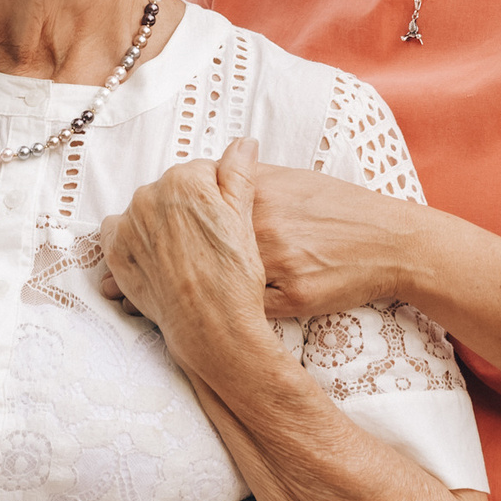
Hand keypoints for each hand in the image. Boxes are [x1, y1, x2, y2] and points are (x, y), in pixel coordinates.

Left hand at [99, 138, 276, 375]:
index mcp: (186, 180)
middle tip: (205, 242)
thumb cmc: (234, 275)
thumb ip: (238, 173)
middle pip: (171, 192)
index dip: (216, 198)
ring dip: (160, 225)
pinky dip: (134, 241)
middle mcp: (150, 195)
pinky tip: (158, 260)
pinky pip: (119, 233)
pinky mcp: (114, 250)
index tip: (222, 221)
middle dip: (185, 210)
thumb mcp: (244, 217)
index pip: (201, 174)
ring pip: (146, 212)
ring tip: (184, 256)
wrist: (211, 325)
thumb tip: (243, 143)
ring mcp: (129, 223)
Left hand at [102, 152, 420, 320]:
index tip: (121, 237)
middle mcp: (260, 227)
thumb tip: (204, 175)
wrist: (389, 241)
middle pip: (193, 246)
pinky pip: (250, 312)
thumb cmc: (337, 209)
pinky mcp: (295, 295)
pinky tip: (192, 326)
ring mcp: (277, 263)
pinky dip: (223, 318)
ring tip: (139, 306)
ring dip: (176, 294)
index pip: (191, 209)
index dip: (154, 226)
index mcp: (253, 198)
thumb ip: (244, 181)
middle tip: (111, 277)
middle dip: (153, 259)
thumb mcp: (289, 184)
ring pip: (215, 284)